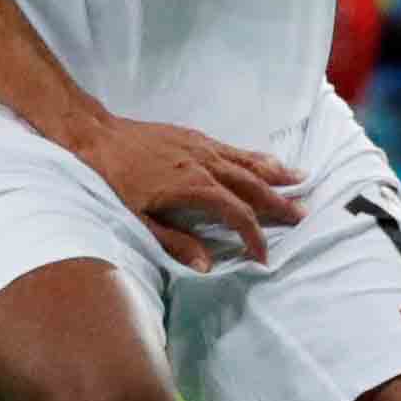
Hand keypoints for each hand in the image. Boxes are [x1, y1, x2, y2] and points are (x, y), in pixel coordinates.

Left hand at [68, 112, 307, 269]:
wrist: (95, 135)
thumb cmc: (112, 179)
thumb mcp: (137, 218)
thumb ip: (174, 241)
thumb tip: (207, 265)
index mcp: (195, 187)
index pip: (237, 214)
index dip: (254, 237)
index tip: (264, 256)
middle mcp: (206, 164)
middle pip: (252, 185)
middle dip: (279, 203)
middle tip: (304, 216)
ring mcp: (202, 147)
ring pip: (248, 162)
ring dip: (276, 174)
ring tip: (302, 180)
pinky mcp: (194, 137)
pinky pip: (233, 149)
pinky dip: (254, 156)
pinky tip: (264, 160)